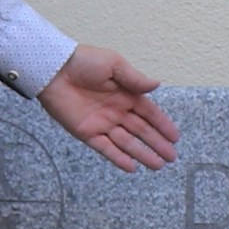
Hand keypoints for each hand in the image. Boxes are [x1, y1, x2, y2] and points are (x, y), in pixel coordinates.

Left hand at [38, 44, 178, 170]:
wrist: (54, 69)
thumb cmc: (83, 61)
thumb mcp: (113, 64)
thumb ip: (135, 78)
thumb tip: (157, 84)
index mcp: (126, 94)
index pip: (149, 113)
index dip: (162, 125)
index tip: (175, 138)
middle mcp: (116, 111)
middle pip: (141, 131)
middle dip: (157, 144)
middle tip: (171, 158)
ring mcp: (102, 123)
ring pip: (127, 143)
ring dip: (142, 154)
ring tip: (158, 166)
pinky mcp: (87, 132)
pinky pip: (106, 148)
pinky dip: (118, 158)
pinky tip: (132, 167)